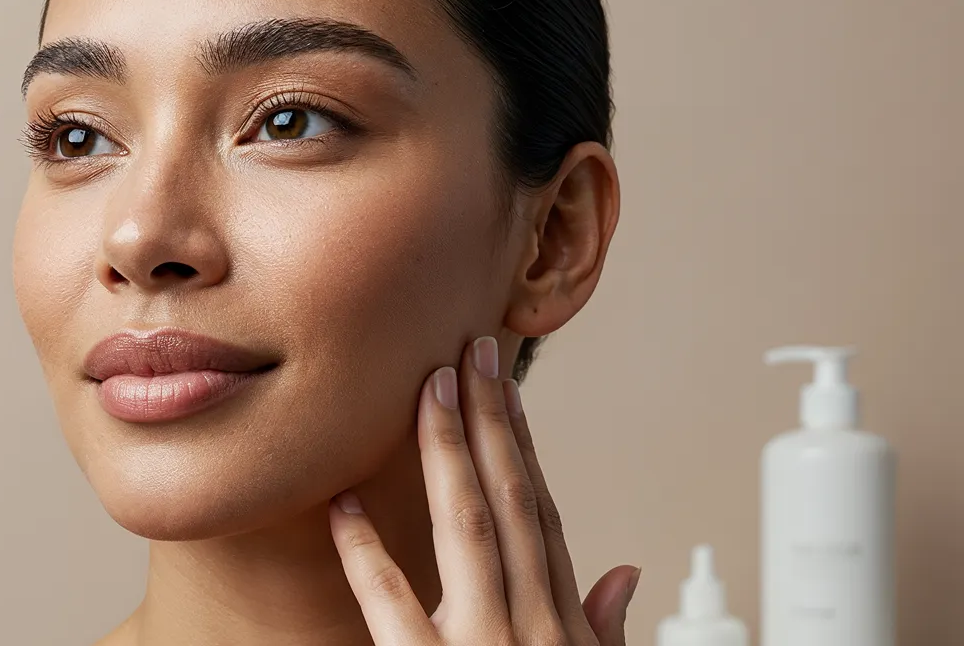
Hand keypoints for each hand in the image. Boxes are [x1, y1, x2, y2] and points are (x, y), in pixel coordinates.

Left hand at [328, 335, 640, 644]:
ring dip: (448, 448)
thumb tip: (625, 576)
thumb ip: (603, 629)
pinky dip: (363, 547)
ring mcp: (480, 642)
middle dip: (491, 419)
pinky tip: (343, 502)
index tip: (507, 391)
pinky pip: (387, 597)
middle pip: (508, 498)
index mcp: (563, 626)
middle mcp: (528, 624)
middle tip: (472, 352)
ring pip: (465, 525)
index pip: (540, 514)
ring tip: (431, 388)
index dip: (523, 447)